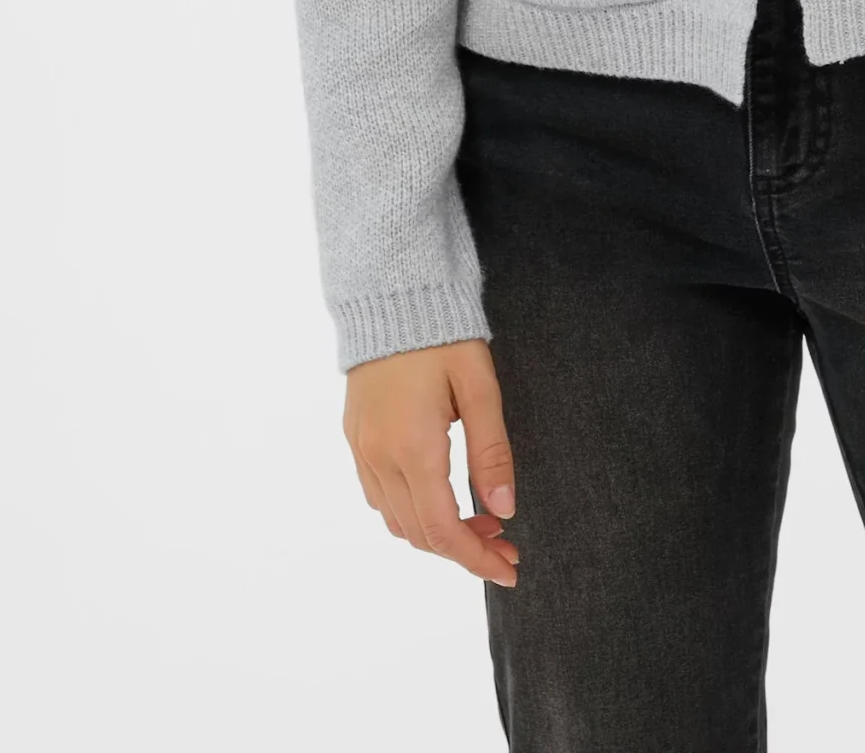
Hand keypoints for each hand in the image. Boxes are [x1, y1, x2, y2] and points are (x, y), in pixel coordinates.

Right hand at [343, 338, 519, 584]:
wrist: (391, 295)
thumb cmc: (442, 335)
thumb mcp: (479, 387)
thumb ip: (491, 451)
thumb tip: (504, 509)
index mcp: (413, 448)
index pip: (444, 530)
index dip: (476, 559)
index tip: (509, 570)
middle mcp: (379, 458)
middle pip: (420, 534)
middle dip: (464, 550)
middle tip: (505, 545)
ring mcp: (361, 450)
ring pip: (396, 521)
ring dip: (437, 534)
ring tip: (481, 522)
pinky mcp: (354, 438)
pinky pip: (378, 496)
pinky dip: (411, 512)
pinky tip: (442, 497)